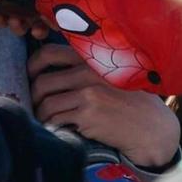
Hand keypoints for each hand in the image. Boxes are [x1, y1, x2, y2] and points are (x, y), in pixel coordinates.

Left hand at [27, 42, 179, 167]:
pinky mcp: (87, 116)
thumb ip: (84, 67)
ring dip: (40, 114)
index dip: (32, 65)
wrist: (151, 126)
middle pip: (42, 82)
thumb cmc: (129, 100)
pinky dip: (51, 125)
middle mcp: (87, 73)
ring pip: (46, 104)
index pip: (48, 53)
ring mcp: (87, 94)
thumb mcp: (109, 74)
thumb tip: (47, 71)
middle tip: (35, 104)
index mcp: (90, 58)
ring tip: (43, 119)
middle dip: (33, 96)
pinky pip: (57, 120)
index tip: (30, 77)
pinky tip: (55, 128)